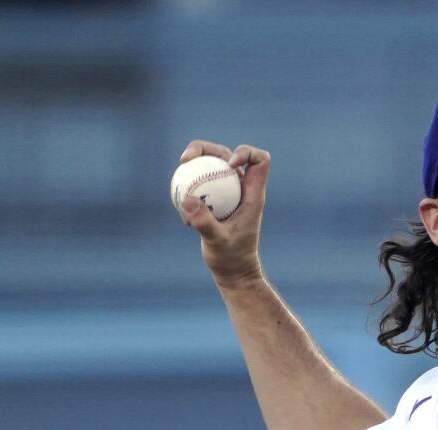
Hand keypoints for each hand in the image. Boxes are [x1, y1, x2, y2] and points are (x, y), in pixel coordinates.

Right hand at [178, 140, 269, 287]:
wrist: (232, 272)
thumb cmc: (231, 258)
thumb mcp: (217, 241)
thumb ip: (205, 222)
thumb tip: (187, 198)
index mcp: (252, 194)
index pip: (259, 160)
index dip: (245, 152)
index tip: (227, 163)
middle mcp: (240, 189)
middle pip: (226, 154)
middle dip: (204, 149)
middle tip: (184, 160)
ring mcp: (227, 194)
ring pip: (210, 167)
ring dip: (192, 166)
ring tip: (178, 177)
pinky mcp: (214, 201)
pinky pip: (198, 184)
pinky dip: (186, 189)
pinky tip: (182, 212)